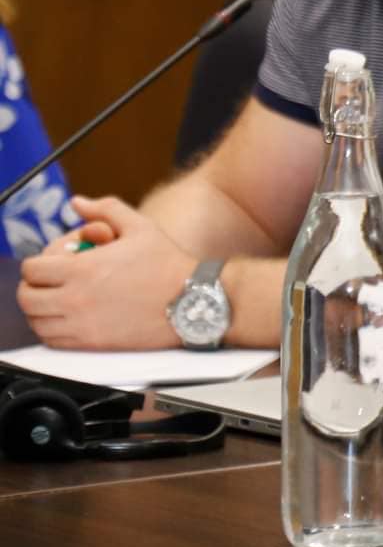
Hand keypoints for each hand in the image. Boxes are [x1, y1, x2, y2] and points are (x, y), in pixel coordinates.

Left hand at [16, 196, 194, 348]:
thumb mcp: (140, 226)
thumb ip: (105, 210)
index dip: (38, 263)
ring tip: (61, 301)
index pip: (31, 270)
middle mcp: (76, 299)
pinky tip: (73, 318)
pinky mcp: (91, 344)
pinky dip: (54, 330)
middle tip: (52, 283)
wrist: (192, 300)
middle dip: (34, 287)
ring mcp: (82, 324)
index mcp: (83, 269)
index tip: (54, 263)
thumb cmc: (168, 263)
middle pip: (26, 298)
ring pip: (36, 322)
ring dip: (42, 310)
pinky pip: (53, 341)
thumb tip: (77, 203)